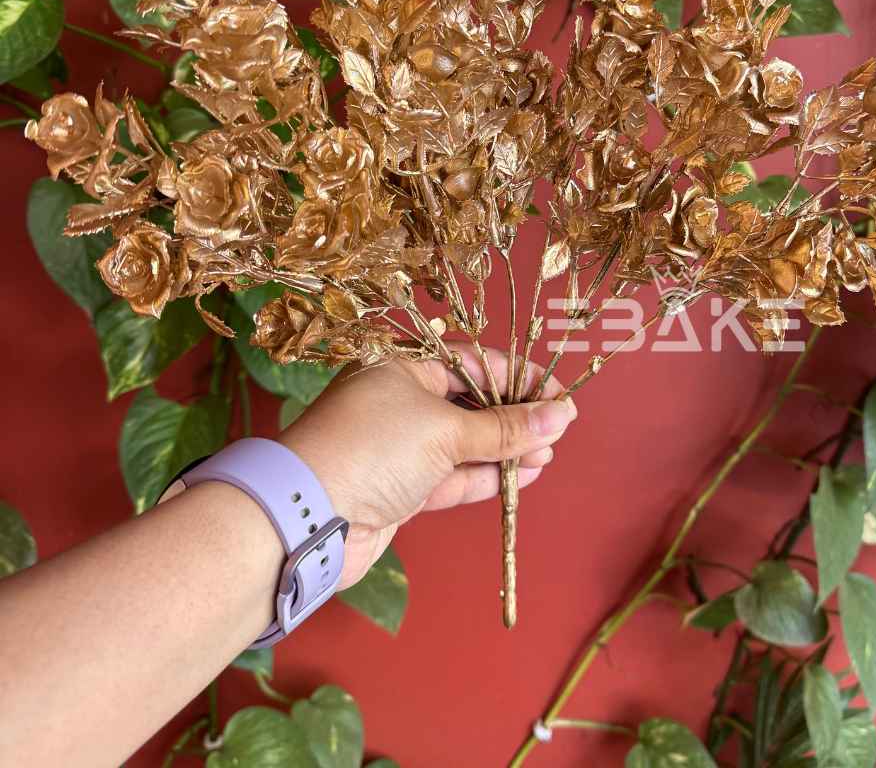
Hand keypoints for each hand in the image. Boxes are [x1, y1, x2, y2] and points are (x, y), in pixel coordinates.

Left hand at [277, 344, 575, 586]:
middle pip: (470, 404)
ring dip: (506, 450)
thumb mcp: (445, 430)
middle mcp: (399, 402)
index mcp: (401, 367)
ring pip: (465, 444)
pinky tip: (522, 477)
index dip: (518, 378)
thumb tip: (559, 415)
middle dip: (515, 417)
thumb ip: (506, 427)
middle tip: (557, 429)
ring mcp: (399, 448)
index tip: (558, 395)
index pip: (472, 363)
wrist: (308, 518)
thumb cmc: (371, 450)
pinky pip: (453, 477)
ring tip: (546, 454)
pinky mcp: (401, 490)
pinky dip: (487, 477)